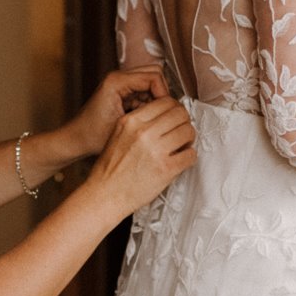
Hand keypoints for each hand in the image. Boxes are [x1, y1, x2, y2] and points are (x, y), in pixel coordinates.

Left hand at [61, 65, 170, 162]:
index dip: (164, 94)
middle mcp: (119, 77)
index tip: (166, 111)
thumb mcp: (123, 125)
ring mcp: (121, 84)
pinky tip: (144, 119)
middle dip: (162, 94)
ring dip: (156, 100)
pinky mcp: (123, 92)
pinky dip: (149, 104)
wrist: (76, 140)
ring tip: (151, 119)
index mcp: (117, 81)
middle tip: (162, 113)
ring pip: (152, 83)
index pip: (154, 76)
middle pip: (155, 74)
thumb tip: (169, 109)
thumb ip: (147, 113)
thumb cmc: (93, 135)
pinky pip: (145, 92)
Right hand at [87, 95, 196, 219]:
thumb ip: (138, 123)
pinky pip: (190, 155)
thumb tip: (163, 116)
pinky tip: (181, 160)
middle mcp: (144, 132)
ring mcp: (156, 150)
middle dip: (184, 121)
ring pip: (188, 132)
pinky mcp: (166, 169)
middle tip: (181, 130)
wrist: (104, 194)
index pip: (165, 101)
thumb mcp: (118, 134)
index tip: (175, 117)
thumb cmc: (110, 169)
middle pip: (180, 114)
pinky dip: (189, 156)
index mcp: (131, 121)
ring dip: (189, 139)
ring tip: (182, 146)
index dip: (175, 108)